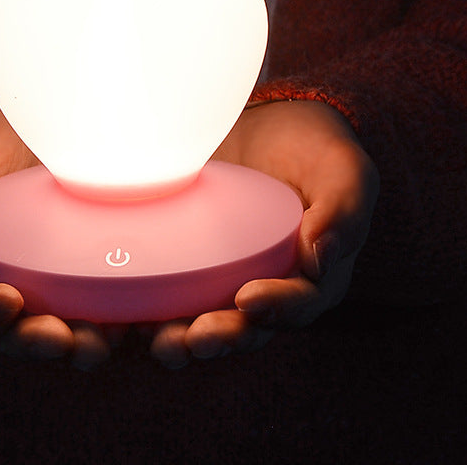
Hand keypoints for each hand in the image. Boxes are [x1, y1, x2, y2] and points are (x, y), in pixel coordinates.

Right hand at [0, 86, 112, 368]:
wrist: (23, 101)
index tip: (8, 298)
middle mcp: (7, 282)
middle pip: (19, 333)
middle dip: (37, 342)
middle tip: (61, 338)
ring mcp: (53, 275)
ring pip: (65, 327)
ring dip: (82, 342)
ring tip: (102, 340)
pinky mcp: (93, 259)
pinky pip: (107, 294)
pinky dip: (120, 310)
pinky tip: (139, 310)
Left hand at [150, 99, 378, 367]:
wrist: (269, 124)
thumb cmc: (312, 149)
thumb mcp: (343, 170)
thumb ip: (343, 210)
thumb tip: (321, 259)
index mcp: (311, 278)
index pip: (298, 304)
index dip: (276, 310)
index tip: (249, 299)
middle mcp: (267, 288)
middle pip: (245, 328)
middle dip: (220, 337)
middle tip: (193, 338)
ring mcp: (223, 279)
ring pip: (202, 322)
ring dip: (180, 338)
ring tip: (158, 341)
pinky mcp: (185, 263)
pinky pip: (167, 293)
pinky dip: (147, 308)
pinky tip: (123, 312)